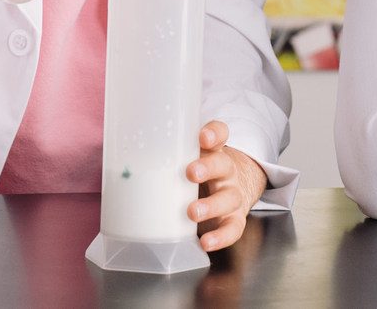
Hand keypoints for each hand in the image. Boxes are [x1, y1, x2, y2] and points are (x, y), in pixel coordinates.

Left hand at [186, 121, 267, 250]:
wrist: (237, 182)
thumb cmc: (207, 168)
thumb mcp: (195, 154)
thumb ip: (175, 148)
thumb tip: (138, 142)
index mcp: (216, 150)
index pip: (219, 134)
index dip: (213, 133)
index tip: (204, 137)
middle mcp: (227, 171)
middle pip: (222, 165)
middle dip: (207, 168)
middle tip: (191, 172)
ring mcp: (233, 195)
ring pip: (227, 199)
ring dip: (211, 206)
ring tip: (192, 212)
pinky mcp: (235, 218)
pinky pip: (232, 228)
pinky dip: (220, 237)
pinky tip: (206, 242)